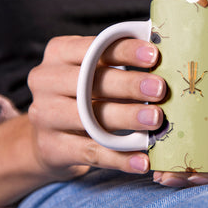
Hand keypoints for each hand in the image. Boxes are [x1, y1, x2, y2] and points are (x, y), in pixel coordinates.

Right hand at [28, 35, 164, 179]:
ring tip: (156, 119)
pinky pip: (90, 153)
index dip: (125, 50)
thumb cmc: (83, 94)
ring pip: (90, 117)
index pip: (93, 47)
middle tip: (160, 89)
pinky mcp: (51, 148)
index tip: (154, 55)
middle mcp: (45, 80)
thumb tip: (162, 58)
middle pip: (89, 81)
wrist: (50, 138)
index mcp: (58, 52)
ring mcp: (44, 116)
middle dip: (129, 85)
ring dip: (127, 118)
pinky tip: (143, 160)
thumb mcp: (94, 72)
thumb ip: (118, 62)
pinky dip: (119, 158)